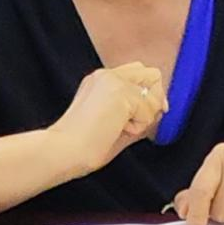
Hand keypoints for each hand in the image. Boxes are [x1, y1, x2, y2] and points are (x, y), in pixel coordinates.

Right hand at [49, 62, 167, 175]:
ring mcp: (114, 80)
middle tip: (136, 123)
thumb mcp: (114, 123)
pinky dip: (138, 126)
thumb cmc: (83, 146)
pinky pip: (149, 110)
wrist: (63, 151)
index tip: (150, 114)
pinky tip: (116, 130)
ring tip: (119, 128)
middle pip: (152, 74)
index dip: (149, 92)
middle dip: (154, 99)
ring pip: (155, 93)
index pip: (138, 73)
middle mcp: (107, 75)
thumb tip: (161, 108)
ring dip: (144, 117)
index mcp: (101, 81)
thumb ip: (135, 112)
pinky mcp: (120, 92)